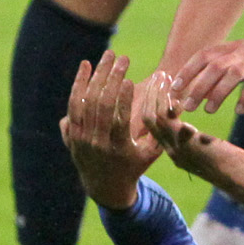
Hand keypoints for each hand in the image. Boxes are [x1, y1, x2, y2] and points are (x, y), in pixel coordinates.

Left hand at [58, 51, 160, 209]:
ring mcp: (81, 139)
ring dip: (95, 76)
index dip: (124, 99)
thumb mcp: (152, 153)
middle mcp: (97, 144)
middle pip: (101, 106)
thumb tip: (172, 105)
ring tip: (107, 56)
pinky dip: (78, 84)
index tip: (131, 79)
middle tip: (123, 58)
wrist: (105, 188)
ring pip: (85, 102)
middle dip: (112, 78)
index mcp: (119, 149)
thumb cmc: (136, 166)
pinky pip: (73, 105)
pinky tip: (86, 67)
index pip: (119, 120)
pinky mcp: (72, 134)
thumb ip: (160, 130)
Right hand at [142, 73, 243, 206]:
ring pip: (156, 120)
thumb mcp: (205, 149)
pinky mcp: (189, 147)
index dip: (154, 104)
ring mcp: (178, 150)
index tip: (159, 85)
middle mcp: (172, 151)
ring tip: (163, 77)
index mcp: (175, 150)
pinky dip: (169, 107)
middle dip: (151, 96)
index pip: (154, 125)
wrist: (241, 181)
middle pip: (149, 120)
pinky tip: (175, 94)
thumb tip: (186, 128)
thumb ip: (192, 139)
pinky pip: (172, 125)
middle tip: (158, 75)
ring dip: (158, 97)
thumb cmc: (229, 164)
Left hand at [173, 25, 243, 115]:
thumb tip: (197, 91)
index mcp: (232, 48)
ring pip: (233, 74)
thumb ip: (223, 68)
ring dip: (218, 92)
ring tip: (208, 110)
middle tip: (185, 107)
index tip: (173, 90)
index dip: (186, 72)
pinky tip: (240, 110)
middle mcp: (242, 52)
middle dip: (197, 86)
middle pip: (214, 67)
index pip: (203, 56)